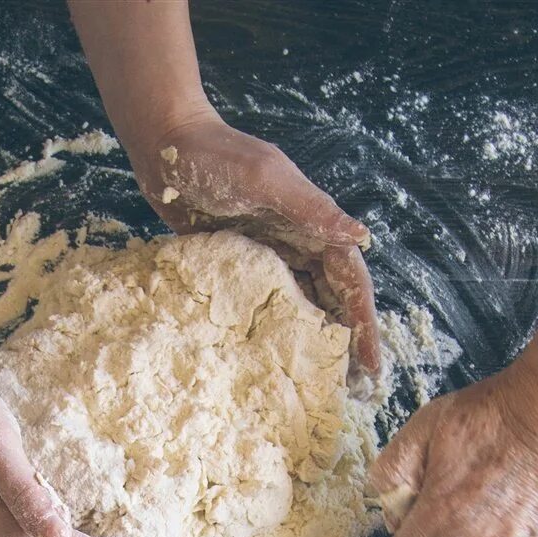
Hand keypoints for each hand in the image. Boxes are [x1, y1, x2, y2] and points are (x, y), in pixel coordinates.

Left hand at [131, 112, 382, 380]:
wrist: (165, 146)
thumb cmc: (216, 155)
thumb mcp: (266, 179)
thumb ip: (312, 209)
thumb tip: (362, 236)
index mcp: (314, 223)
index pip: (350, 282)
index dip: (364, 325)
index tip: (372, 366)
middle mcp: (299, 241)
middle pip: (334, 299)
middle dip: (349, 342)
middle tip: (356, 389)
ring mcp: (271, 253)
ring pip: (305, 304)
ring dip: (318, 340)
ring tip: (324, 383)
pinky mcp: (240, 262)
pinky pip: (268, 301)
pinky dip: (279, 328)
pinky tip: (275, 358)